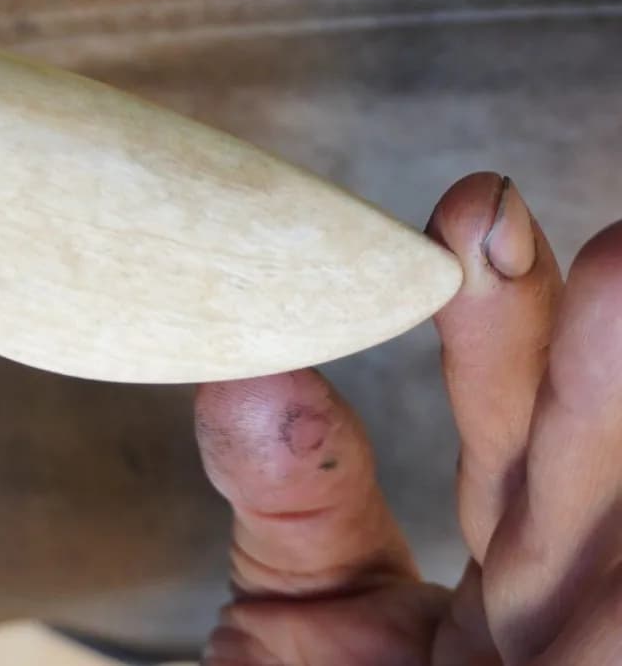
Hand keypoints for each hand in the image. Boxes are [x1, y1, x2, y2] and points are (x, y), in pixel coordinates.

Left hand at [196, 172, 621, 663]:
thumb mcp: (307, 617)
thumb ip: (294, 496)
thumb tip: (247, 367)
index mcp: (511, 565)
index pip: (510, 428)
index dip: (499, 323)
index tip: (472, 209)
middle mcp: (574, 602)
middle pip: (594, 475)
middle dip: (603, 368)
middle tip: (610, 250)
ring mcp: (595, 635)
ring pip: (621, 533)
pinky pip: (617, 618)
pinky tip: (615, 475)